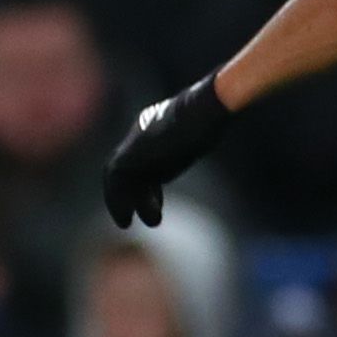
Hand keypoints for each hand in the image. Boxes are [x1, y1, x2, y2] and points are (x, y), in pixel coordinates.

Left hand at [103, 75, 228, 227]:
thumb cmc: (213, 116)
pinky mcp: (128, 157)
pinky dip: (118, 202)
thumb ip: (199, 139)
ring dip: (120, 202)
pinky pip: (116, 184)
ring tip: (126, 224)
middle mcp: (139, 135)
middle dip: (132, 193)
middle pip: (129, 168)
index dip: (148, 181)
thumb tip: (220, 134)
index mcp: (154, 126)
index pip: (143, 157)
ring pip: (118, 178)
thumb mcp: (205, 129)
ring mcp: (132, 145)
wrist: (202, 112)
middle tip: (138, 215)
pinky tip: (127, 219)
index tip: (156, 200)